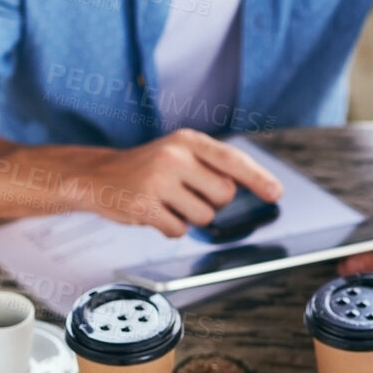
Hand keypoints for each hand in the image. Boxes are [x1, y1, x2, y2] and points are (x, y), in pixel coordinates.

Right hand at [77, 130, 282, 236]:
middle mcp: (174, 157)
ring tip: (168, 202)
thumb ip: (210, 165)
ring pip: (204, 216)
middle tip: (187, 193)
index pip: (233, 160)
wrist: (97, 176)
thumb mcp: (178, 153)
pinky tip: (154, 213)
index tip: (275, 193)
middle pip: (224, 195)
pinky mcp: (144, 206)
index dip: (258, 178)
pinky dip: (171, 228)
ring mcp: (158, 181)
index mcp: (187, 141)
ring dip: (190, 216)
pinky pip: (179, 230)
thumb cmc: (146, 167)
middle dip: (212, 201)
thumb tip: (251, 186)